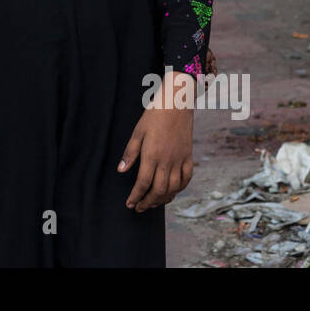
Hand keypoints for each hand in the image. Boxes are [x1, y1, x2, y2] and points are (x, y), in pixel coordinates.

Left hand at [119, 72, 194, 212]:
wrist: (177, 102)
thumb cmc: (154, 114)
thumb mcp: (138, 131)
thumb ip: (130, 152)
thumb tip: (121, 170)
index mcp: (152, 155)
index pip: (143, 183)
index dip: (135, 196)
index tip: (129, 204)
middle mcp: (167, 161)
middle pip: (159, 190)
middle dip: (148, 202)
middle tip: (139, 208)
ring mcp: (180, 160)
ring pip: (173, 188)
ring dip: (163, 199)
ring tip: (153, 203)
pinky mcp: (189, 156)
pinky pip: (186, 179)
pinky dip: (179, 189)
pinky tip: (172, 192)